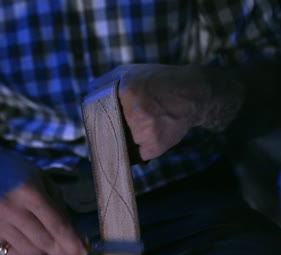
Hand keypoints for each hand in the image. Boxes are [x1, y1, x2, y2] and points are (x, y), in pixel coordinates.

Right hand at [0, 146, 86, 254]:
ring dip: (43, 251)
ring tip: (44, 236)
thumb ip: (61, 212)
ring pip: (30, 253)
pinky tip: (27, 240)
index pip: (56, 225)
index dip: (72, 243)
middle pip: (45, 243)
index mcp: (29, 191)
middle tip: (71, 251)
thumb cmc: (21, 175)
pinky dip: (25, 254)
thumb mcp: (46, 184)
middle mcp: (10, 208)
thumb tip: (78, 241)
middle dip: (62, 251)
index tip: (83, 253)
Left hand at [90, 64, 212, 160]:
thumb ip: (104, 82)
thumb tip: (87, 96)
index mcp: (127, 92)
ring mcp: (146, 132)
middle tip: (110, 134)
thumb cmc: (158, 81)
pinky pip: (134, 156)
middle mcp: (136, 114)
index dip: (97, 125)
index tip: (96, 129)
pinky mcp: (155, 147)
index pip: (99, 117)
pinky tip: (145, 137)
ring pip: (121, 146)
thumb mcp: (129, 72)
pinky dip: (135, 150)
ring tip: (138, 130)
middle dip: (108, 135)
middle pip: (108, 134)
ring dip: (124, 142)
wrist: (193, 93)